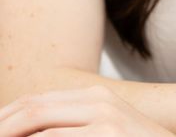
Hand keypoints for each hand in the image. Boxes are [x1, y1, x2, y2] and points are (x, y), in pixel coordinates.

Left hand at [0, 84, 175, 136]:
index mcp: (94, 99)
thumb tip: (37, 133)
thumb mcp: (108, 135)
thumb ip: (78, 130)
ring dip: (9, 133)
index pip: (35, 101)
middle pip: (30, 107)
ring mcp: (103, 116)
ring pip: (37, 120)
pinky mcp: (107, 133)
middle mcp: (97, 101)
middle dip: (2, 124)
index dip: (5, 117)